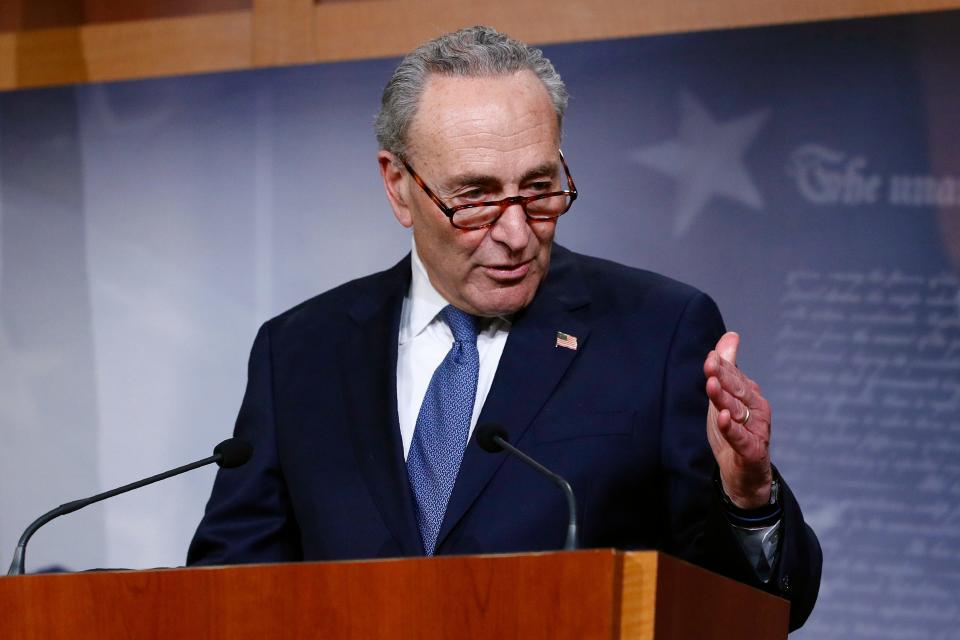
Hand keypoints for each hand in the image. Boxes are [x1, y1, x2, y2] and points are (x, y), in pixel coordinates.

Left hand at [703, 332, 772, 508]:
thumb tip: (731, 335)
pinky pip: (740, 438)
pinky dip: (732, 428)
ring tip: (711, 386)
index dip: (723, 367)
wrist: (745, 476)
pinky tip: (723, 418)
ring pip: (738, 412)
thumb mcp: (725, 398)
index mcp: (750, 396)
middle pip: (738, 391)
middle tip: (710, 364)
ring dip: (724, 399)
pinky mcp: (752, 451)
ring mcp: (756, 431)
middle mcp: (757, 410)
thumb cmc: (734, 432)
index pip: (734, 377)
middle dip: (724, 377)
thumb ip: (728, 368)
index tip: (710, 357)